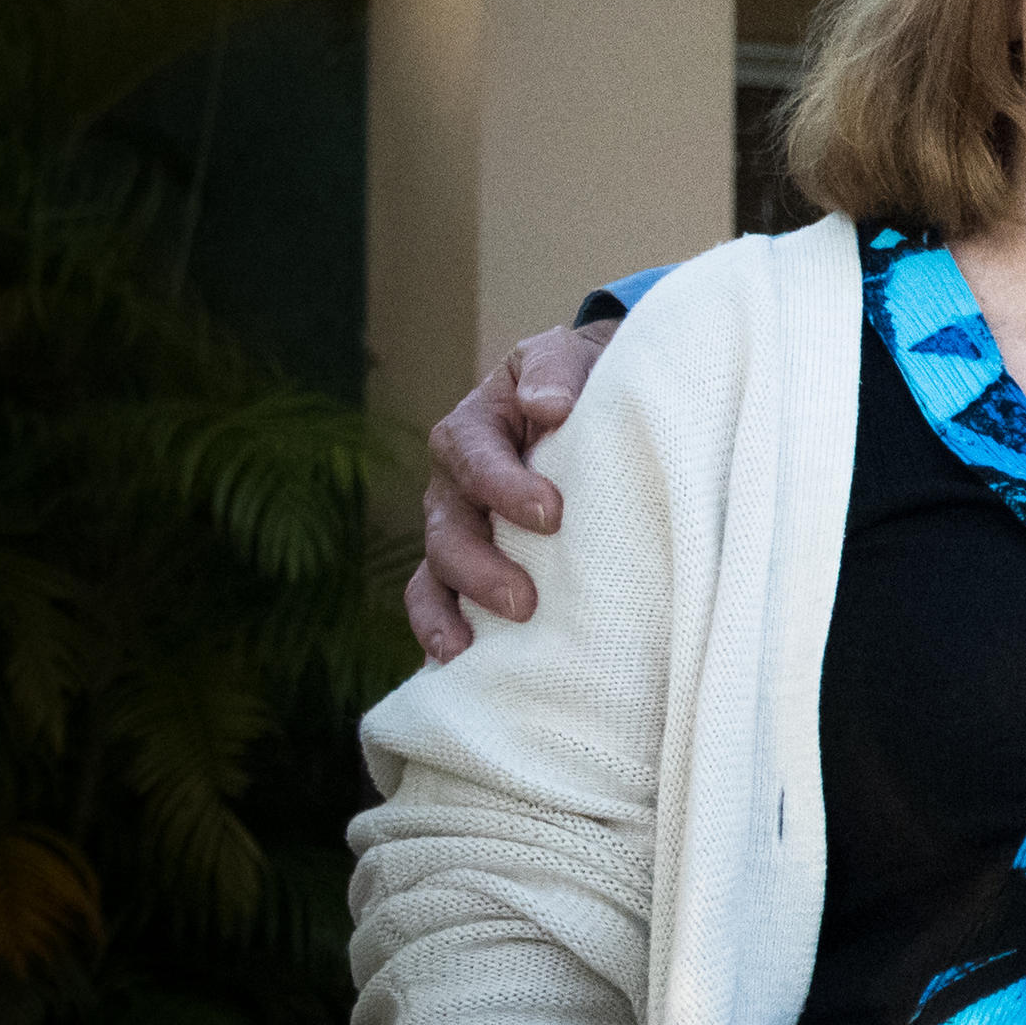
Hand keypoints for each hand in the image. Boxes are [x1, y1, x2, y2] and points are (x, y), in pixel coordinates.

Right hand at [406, 322, 620, 660]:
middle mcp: (454, 486)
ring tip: (466, 650)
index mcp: (472, 430)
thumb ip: (554, 369)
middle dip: (478, 569)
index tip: (551, 514)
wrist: (590, 400)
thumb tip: (550, 405)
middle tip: (523, 601)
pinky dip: (443, 635)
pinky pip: (442, 606)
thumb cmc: (577, 379)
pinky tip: (463, 669)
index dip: (504, 487)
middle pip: (447, 531)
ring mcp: (459, 532)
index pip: (473, 458)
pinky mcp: (474, 569)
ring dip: (449, 614)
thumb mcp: (565, 354)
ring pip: (434, 576)